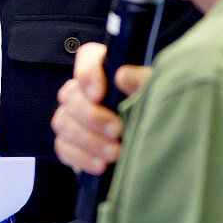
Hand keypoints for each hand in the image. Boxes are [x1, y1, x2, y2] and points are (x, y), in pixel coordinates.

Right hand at [51, 41, 150, 174]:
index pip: (87, 57)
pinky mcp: (71, 143)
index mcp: (108, 71)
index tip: (99, 94)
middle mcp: (85, 91)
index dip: (87, 73)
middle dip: (92, 116)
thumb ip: (144, 81)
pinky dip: (81, 157)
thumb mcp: (160, 95)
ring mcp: (74, 117)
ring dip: (88, 140)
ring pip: (63, 122)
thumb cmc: (159, 114)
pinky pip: (63, 147)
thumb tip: (123, 76)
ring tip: (115, 153)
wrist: (160, 150)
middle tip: (117, 130)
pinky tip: (101, 165)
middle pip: (70, 94)